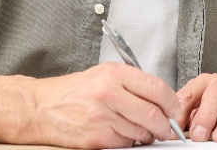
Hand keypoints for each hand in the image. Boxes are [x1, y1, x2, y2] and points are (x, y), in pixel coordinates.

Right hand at [23, 62, 181, 148]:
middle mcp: (109, 94)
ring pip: (142, 132)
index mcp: (114, 74)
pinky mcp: (97, 137)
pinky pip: (126, 143)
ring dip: (147, 135)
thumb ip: (133, 84)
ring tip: (139, 129)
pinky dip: (129, 141)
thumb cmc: (74, 91)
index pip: (157, 88)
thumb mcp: (104, 75)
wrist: (43, 108)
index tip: (173, 109)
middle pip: (153, 114)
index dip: (171, 102)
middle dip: (165, 125)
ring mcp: (103, 117)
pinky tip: (121, 133)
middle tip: (166, 128)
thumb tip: (161, 99)